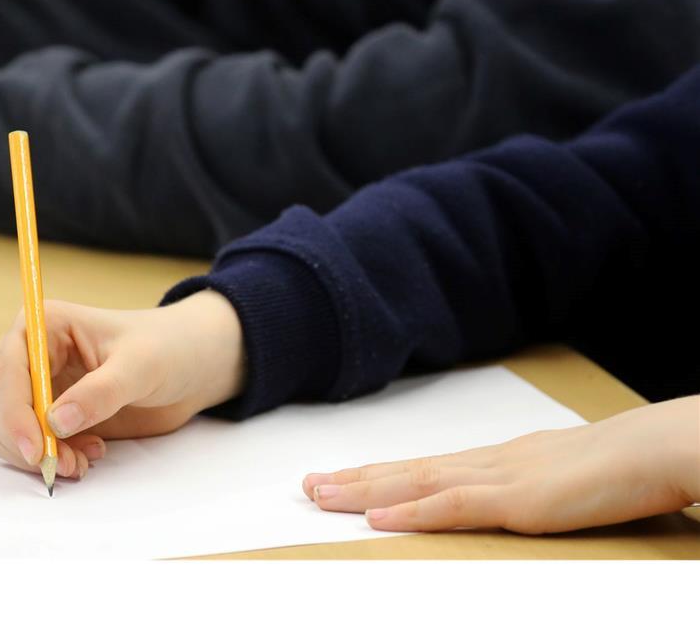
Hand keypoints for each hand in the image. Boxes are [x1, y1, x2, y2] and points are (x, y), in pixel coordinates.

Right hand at [0, 292, 245, 479]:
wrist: (189, 367)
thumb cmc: (166, 349)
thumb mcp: (139, 366)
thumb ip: (100, 393)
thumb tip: (54, 423)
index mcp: (44, 326)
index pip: (8, 370)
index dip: (14, 413)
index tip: (36, 450)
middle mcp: (30, 355)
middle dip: (25, 441)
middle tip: (65, 464)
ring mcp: (36, 386)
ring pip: (3, 429)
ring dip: (35, 455)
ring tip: (81, 461)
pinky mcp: (48, 415)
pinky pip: (27, 444)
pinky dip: (49, 459)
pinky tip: (87, 454)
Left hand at [304, 394, 699, 533]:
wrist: (660, 448)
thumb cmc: (623, 467)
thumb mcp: (565, 479)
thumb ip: (533, 489)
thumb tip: (514, 498)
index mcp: (499, 461)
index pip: (425, 467)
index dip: (380, 473)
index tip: (341, 477)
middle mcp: (488, 464)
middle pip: (407, 472)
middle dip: (354, 479)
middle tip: (307, 485)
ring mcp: (500, 480)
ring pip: (416, 484)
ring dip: (365, 491)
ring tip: (321, 495)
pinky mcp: (519, 501)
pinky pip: (455, 507)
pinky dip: (413, 512)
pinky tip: (379, 518)